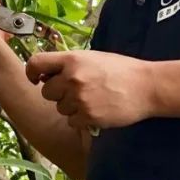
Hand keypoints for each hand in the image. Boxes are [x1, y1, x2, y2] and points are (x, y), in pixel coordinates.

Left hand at [27, 50, 156, 129]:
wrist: (147, 87)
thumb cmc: (121, 70)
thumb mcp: (92, 57)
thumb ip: (69, 64)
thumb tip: (47, 74)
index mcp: (72, 59)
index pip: (36, 63)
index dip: (32, 72)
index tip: (35, 79)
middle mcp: (72, 78)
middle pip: (46, 91)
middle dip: (57, 93)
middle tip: (77, 91)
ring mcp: (79, 98)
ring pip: (60, 108)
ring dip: (71, 107)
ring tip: (92, 99)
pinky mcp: (88, 117)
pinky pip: (72, 121)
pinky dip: (81, 119)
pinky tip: (96, 110)